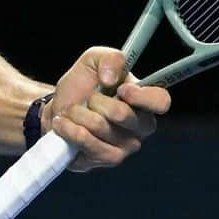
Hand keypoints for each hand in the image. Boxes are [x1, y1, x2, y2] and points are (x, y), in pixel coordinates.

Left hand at [44, 47, 170, 172]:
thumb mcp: (93, 60)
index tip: (120, 89)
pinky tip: (64, 124)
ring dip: (79, 114)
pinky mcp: (107, 160)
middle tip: (88, 98)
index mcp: (144, 100)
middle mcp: (140, 126)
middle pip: (123, 114)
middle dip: (95, 100)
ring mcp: (126, 146)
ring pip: (101, 128)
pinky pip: (89, 145)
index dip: (141, 96)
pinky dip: (71, 130)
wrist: (57, 110)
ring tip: (71, 111)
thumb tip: (110, 78)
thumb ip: (109, 58)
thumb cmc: (82, 86)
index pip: (161, 101)